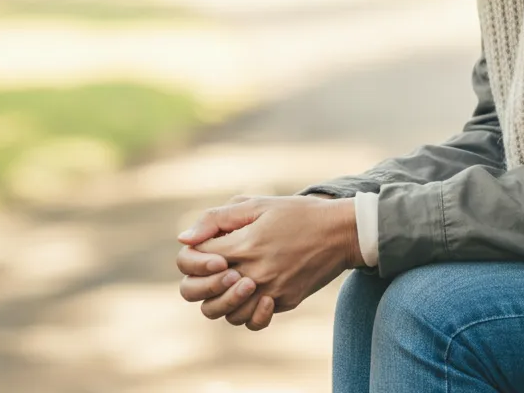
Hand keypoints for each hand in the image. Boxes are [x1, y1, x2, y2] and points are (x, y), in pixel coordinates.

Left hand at [182, 194, 360, 317]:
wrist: (339, 231)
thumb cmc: (296, 212)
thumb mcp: (256, 204)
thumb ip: (216, 219)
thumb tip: (184, 239)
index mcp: (243, 244)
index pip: (192, 261)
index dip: (192, 256)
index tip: (208, 246)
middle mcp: (254, 272)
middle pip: (203, 295)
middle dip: (200, 283)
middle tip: (215, 267)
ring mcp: (270, 291)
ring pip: (226, 314)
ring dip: (223, 299)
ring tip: (235, 278)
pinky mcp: (285, 301)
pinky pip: (253, 319)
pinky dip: (248, 312)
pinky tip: (254, 293)